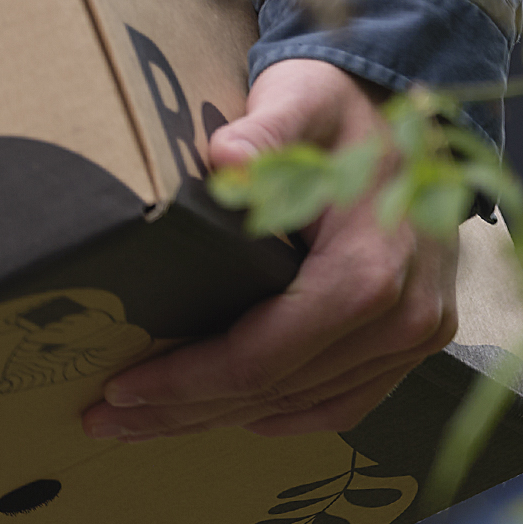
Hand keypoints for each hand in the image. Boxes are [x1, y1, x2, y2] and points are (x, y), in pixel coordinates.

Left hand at [82, 60, 460, 441]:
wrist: (407, 108)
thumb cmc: (338, 107)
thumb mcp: (299, 102)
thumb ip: (264, 133)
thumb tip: (225, 158)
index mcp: (371, 272)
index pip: (263, 357)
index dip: (186, 383)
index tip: (119, 389)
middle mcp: (404, 317)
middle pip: (278, 392)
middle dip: (185, 411)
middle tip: (105, 419)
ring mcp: (417, 333)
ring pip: (307, 405)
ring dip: (224, 419)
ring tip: (148, 421)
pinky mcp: (416, 338)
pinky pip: (345, 399)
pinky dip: (284, 413)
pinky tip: (229, 414)